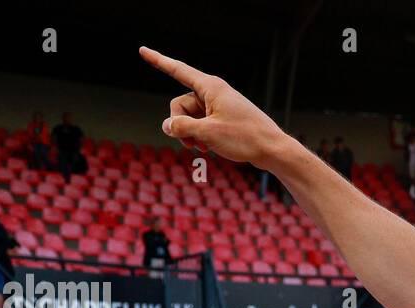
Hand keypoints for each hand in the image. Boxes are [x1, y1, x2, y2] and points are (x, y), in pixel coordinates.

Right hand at [139, 46, 294, 168]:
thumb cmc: (244, 138)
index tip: (142, 50)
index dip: (158, 61)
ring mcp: (218, 106)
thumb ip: (182, 127)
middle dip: (180, 125)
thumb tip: (167, 125)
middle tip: (192, 144)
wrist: (272, 150)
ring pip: (190, 118)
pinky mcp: (223, 119)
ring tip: (203, 149)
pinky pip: (201, 125)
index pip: (178, 70)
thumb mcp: (207, 133)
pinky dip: (201, 137)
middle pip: (180, 104)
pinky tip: (209, 150)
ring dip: (190, 135)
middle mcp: (213, 93)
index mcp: (210, 87)